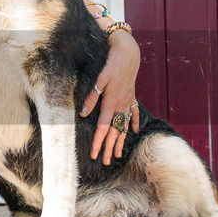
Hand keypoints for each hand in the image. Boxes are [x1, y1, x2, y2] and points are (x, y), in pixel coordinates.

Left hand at [79, 30, 140, 163]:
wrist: (128, 54)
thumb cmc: (111, 65)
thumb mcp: (98, 80)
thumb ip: (91, 97)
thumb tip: (83, 114)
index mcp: (111, 103)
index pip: (103, 128)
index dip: (98, 142)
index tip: (93, 154)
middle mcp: (121, 106)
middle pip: (114, 132)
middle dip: (109, 148)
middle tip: (105, 163)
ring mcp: (128, 102)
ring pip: (124, 126)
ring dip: (121, 141)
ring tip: (118, 154)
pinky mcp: (132, 96)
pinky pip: (134, 112)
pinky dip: (133, 122)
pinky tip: (134, 132)